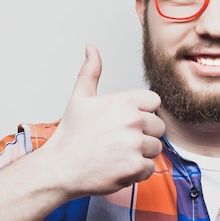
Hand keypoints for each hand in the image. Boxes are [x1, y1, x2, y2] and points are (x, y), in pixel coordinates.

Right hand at [37, 45, 164, 197]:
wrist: (61, 168)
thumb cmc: (71, 136)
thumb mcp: (79, 98)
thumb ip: (90, 72)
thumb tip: (91, 49)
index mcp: (123, 102)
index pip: (154, 101)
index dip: (143, 112)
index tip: (128, 121)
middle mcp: (132, 121)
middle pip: (158, 126)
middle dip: (144, 134)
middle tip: (121, 140)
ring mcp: (134, 144)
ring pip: (155, 147)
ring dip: (142, 153)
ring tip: (119, 154)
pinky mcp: (135, 166)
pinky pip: (150, 167)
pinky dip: (138, 171)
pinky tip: (120, 167)